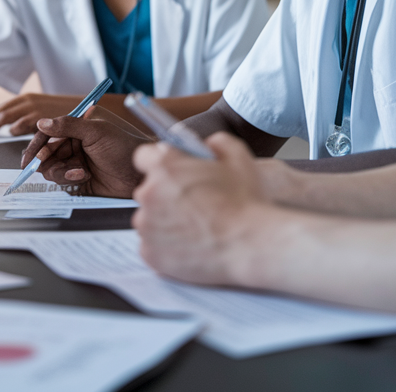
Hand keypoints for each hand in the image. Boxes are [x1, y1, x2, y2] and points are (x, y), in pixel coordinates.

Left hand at [0, 93, 81, 134]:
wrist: (85, 108)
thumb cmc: (62, 114)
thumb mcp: (40, 114)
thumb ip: (24, 120)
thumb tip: (8, 129)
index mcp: (24, 101)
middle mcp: (26, 102)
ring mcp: (34, 108)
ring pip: (8, 115)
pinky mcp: (42, 115)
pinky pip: (23, 122)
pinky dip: (15, 127)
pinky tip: (10, 131)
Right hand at [19, 106, 152, 197]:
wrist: (142, 174)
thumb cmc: (125, 147)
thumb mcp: (96, 131)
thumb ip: (67, 126)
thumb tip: (42, 122)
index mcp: (78, 126)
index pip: (49, 132)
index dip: (37, 144)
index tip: (29, 157)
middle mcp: (75, 143)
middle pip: (46, 152)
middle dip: (45, 160)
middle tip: (43, 165)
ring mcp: (77, 161)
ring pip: (52, 168)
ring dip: (59, 170)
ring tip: (76, 171)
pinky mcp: (80, 178)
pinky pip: (62, 180)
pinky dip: (68, 179)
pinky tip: (82, 176)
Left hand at [131, 132, 266, 285]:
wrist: (252, 246)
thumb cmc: (246, 202)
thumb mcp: (238, 158)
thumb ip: (217, 142)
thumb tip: (206, 144)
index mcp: (165, 166)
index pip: (144, 156)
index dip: (160, 163)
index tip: (172, 172)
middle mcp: (148, 194)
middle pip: (148, 190)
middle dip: (164, 195)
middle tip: (192, 205)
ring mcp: (146, 226)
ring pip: (149, 219)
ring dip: (165, 221)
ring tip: (195, 229)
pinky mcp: (150, 254)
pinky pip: (152, 245)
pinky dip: (165, 247)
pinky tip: (190, 246)